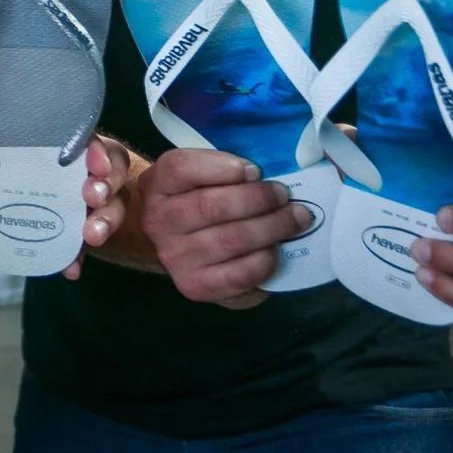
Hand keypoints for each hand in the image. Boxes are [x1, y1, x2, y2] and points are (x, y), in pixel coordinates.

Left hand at [0, 137, 127, 277]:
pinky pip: (80, 245)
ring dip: (106, 220)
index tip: (94, 164)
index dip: (97, 149)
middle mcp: (69, 171)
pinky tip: (70, 268)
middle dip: (108, 185)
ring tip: (90, 236)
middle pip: (108, 172)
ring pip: (108, 206)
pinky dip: (78, 257)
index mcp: (49, 144)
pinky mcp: (64, 233)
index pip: (85, 139)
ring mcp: (71, 203)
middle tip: (92, 199)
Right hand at [140, 149, 310, 307]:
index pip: (181, 168)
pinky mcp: (195, 286)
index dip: (222, 167)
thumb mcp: (198, 175)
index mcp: (157, 184)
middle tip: (285, 195)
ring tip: (295, 219)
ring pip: (231, 240)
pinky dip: (264, 260)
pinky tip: (274, 249)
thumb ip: (223, 168)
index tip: (255, 170)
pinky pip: (238, 274)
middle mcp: (158, 221)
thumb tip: (268, 172)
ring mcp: (174, 257)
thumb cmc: (197, 201)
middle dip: (258, 199)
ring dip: (272, 228)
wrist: (177, 245)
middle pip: (211, 206)